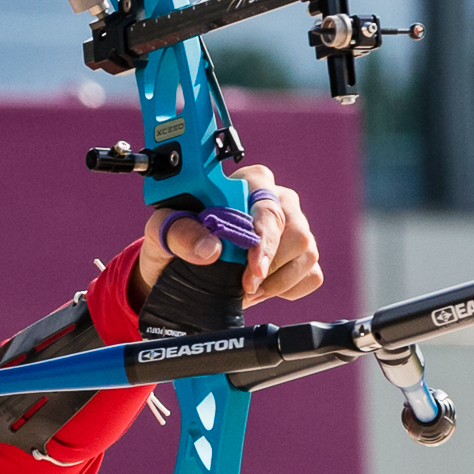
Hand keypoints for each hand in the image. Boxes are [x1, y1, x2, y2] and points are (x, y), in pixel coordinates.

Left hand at [131, 165, 322, 310]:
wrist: (176, 268)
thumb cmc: (174, 237)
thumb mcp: (161, 230)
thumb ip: (181, 232)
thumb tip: (211, 248)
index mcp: (250, 183)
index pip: (271, 206)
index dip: (265, 240)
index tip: (253, 270)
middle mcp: (278, 200)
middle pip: (297, 233)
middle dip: (270, 268)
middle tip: (242, 287)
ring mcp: (294, 228)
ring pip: (308, 255)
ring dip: (276, 283)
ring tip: (246, 290)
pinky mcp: (301, 256)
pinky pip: (312, 275)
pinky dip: (287, 289)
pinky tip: (261, 290)